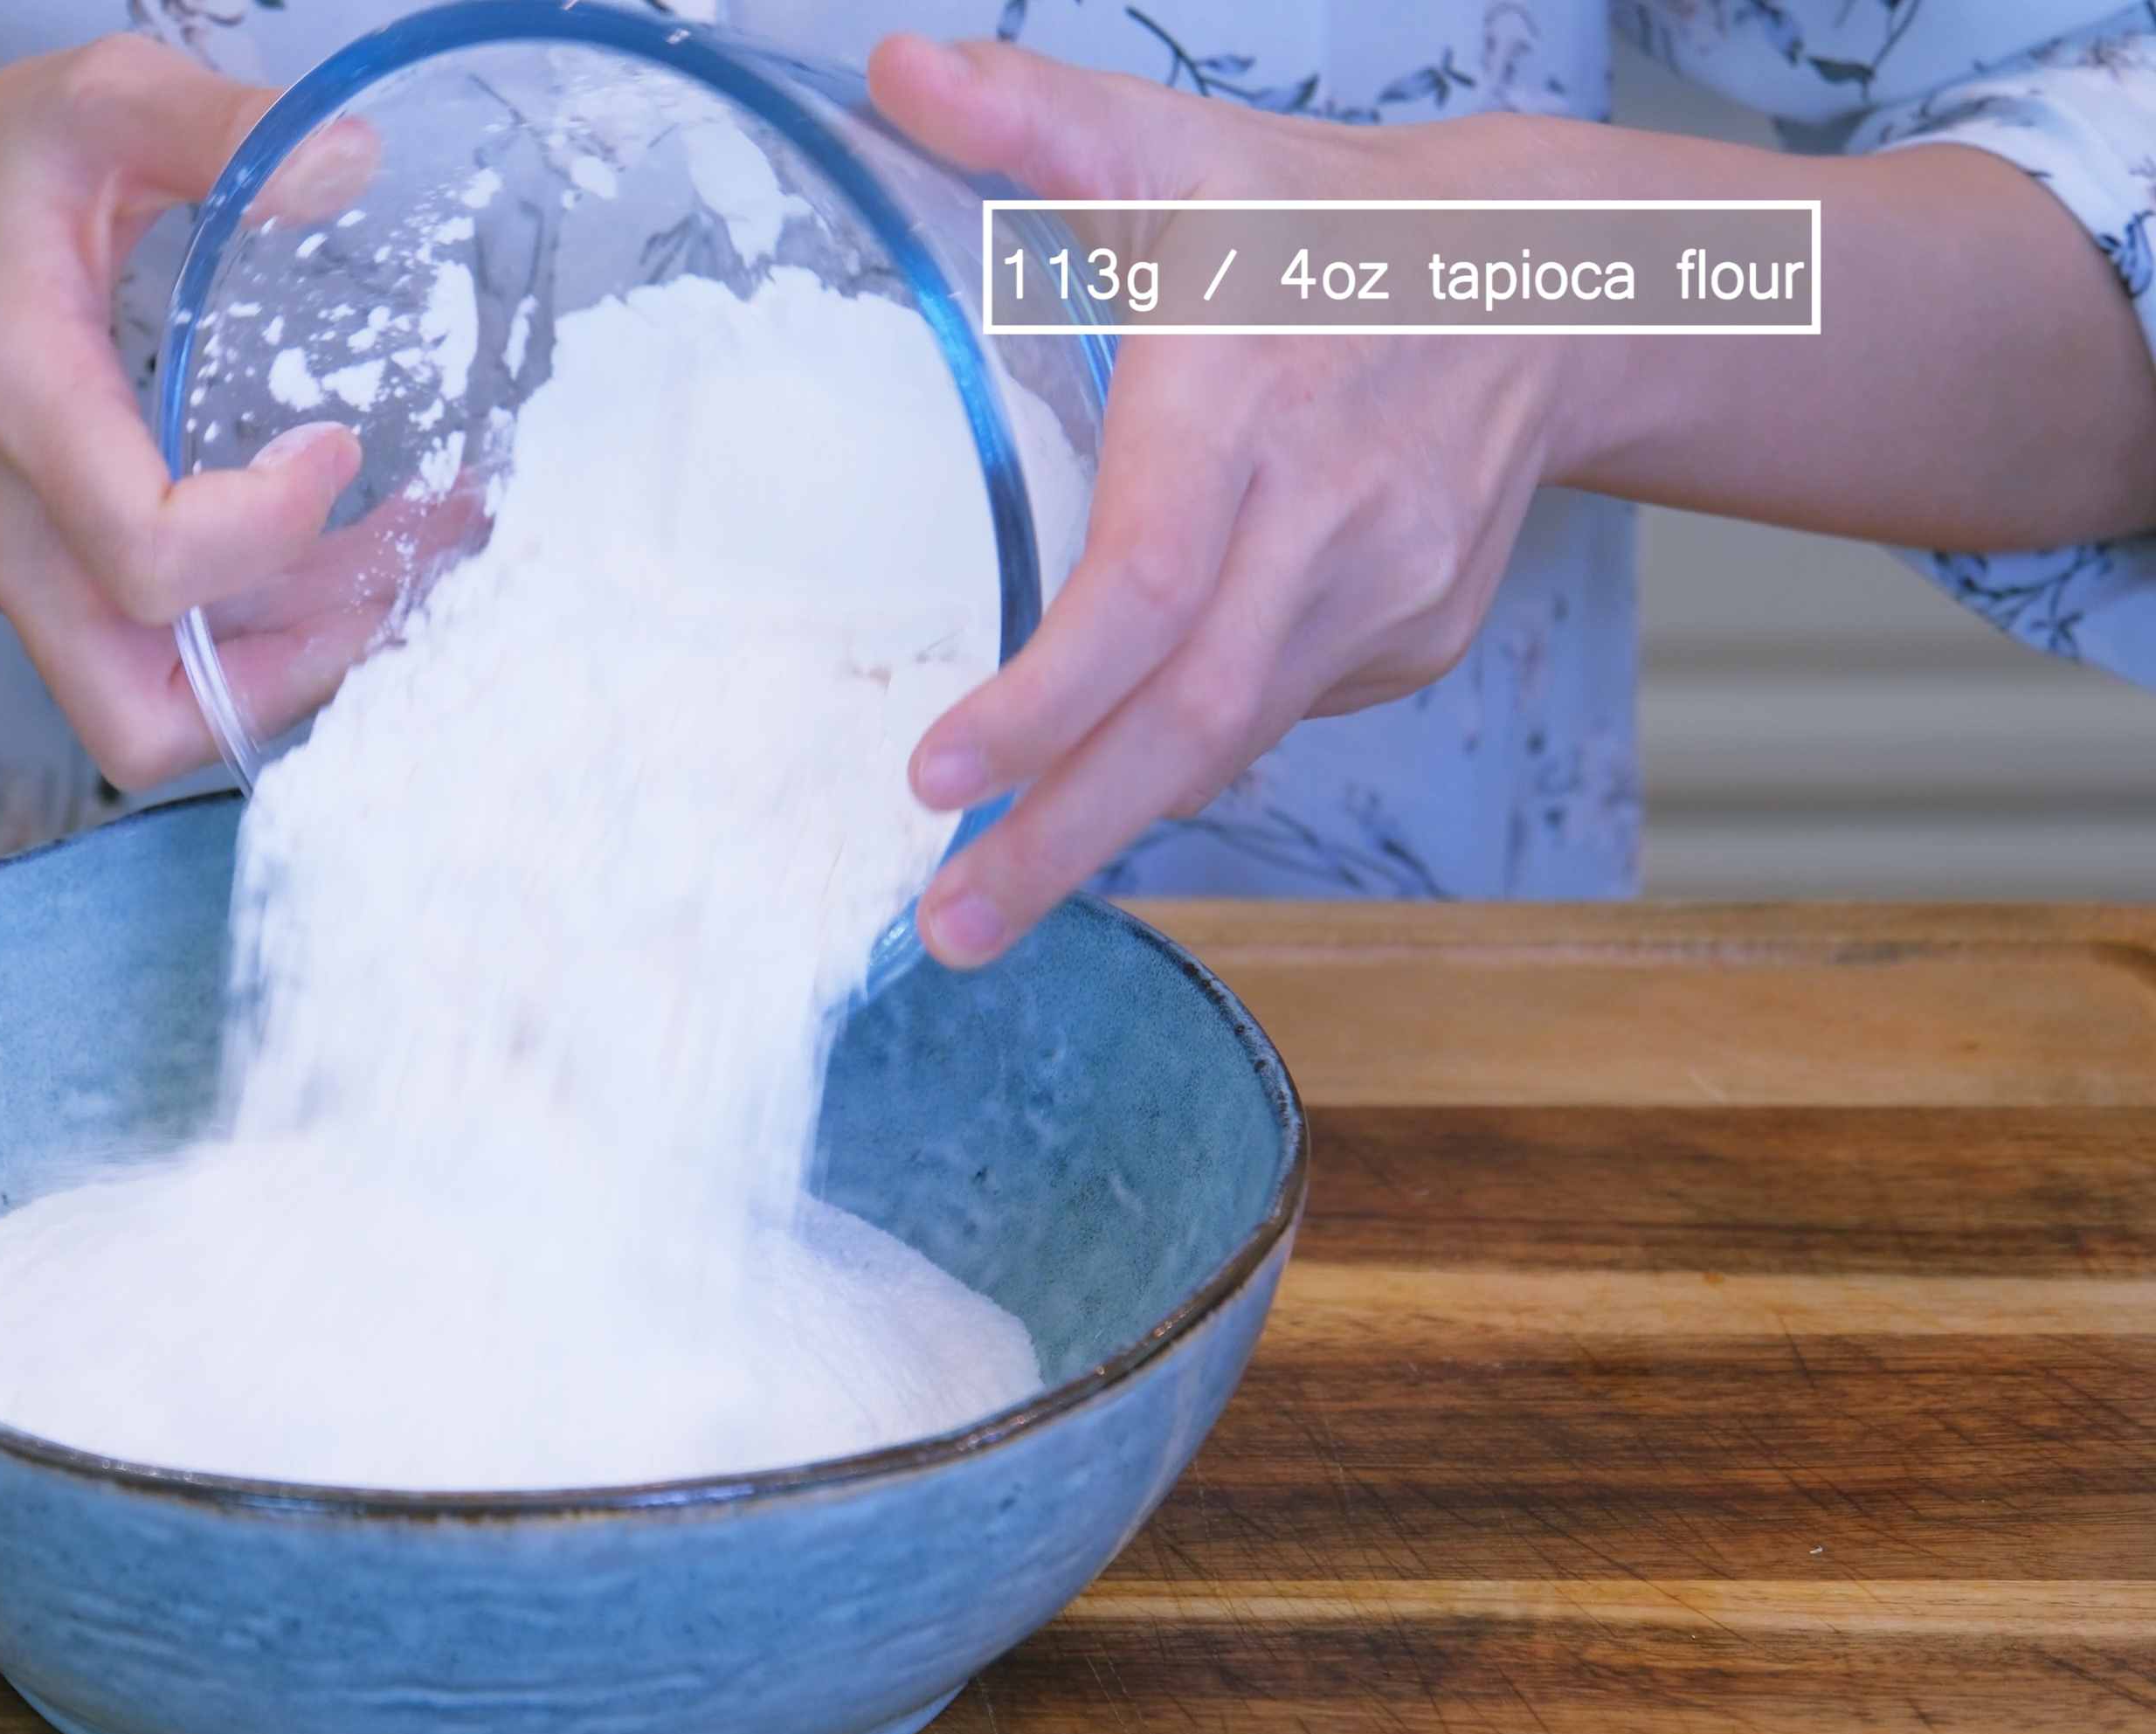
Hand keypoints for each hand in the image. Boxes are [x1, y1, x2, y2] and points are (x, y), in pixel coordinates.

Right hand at [0, 38, 380, 788]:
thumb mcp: (97, 101)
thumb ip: (221, 126)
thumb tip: (349, 163)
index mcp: (16, 402)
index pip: (148, 555)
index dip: (270, 532)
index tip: (332, 446)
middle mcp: (1, 521)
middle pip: (136, 716)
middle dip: (289, 677)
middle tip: (394, 590)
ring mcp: (11, 572)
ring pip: (149, 713)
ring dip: (285, 668)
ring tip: (398, 571)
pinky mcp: (34, 589)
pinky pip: (145, 663)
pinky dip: (246, 636)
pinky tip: (328, 553)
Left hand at [868, 36, 1592, 964]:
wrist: (1557, 283)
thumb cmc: (1330, 222)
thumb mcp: (1176, 149)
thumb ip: (1031, 121)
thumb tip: (891, 68)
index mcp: (1249, 406)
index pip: (1146, 588)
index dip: (1046, 699)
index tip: (938, 777)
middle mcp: (1328, 521)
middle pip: (1189, 720)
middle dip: (1063, 839)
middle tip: (946, 932)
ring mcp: (1384, 595)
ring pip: (1231, 742)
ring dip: (1109, 828)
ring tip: (985, 905)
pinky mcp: (1414, 639)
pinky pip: (1277, 714)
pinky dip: (1188, 749)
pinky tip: (1114, 766)